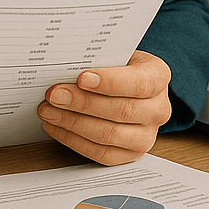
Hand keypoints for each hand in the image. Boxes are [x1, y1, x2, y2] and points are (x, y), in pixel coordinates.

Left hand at [37, 50, 172, 164]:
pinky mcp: (130, 154)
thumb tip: (64, 65)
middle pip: (121, 111)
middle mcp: (159, 109)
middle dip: (82, 103)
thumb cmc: (118, 67)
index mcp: (158, 77)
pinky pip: (102, 153)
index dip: (110, 82)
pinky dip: (74, 140)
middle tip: (55, 95)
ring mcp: (147, 136)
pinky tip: (57, 126)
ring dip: (73, 123)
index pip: (138, 83)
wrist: (127, 87)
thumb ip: (97, 59)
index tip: (81, 78)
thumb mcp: (115, 54)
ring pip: (110, 135)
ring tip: (49, 111)